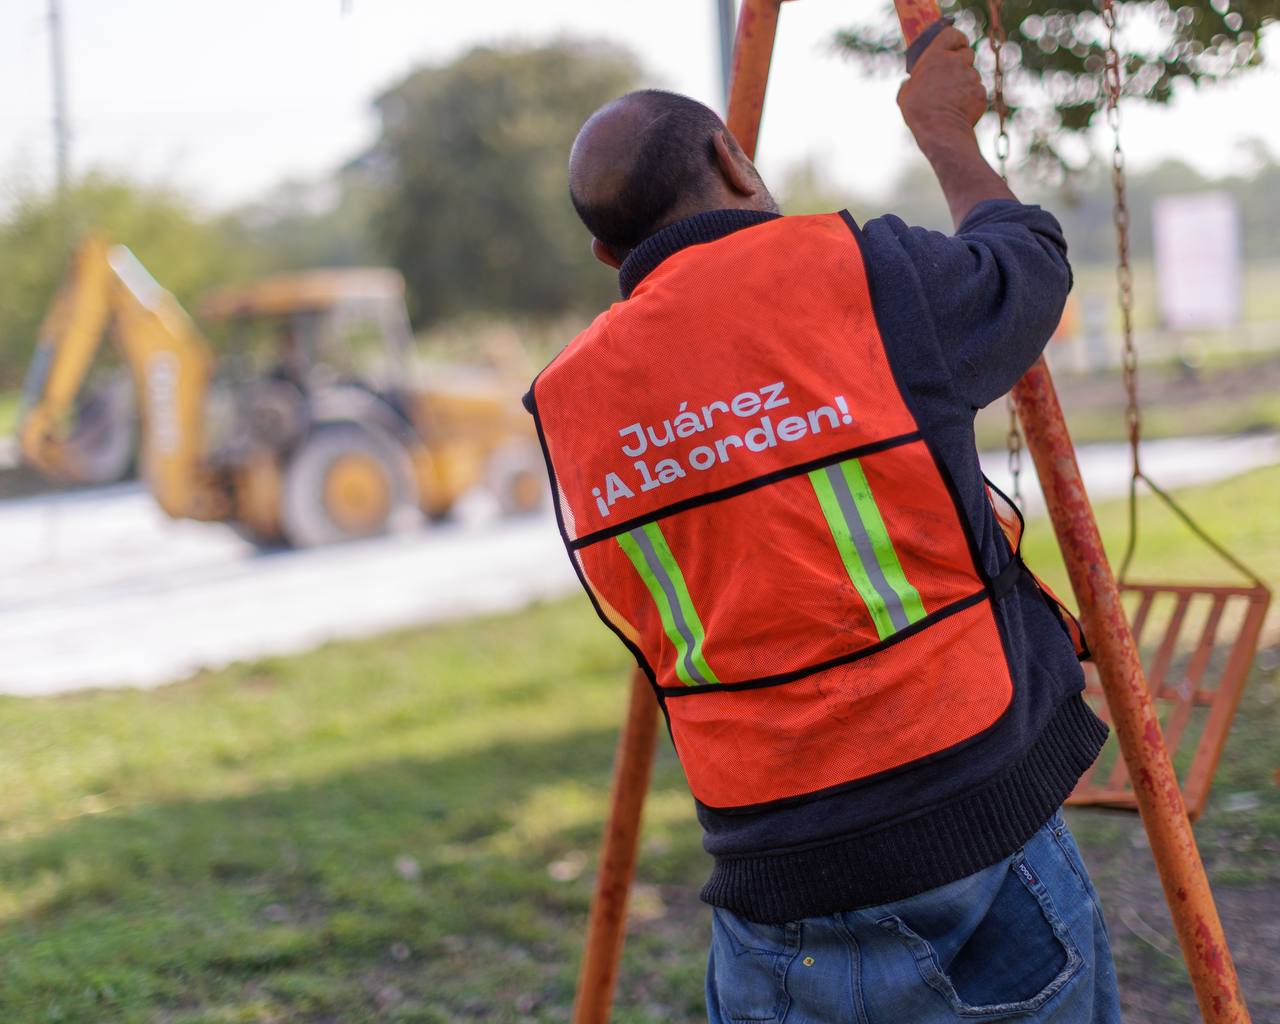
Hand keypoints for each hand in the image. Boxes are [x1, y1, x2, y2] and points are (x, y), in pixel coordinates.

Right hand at [897, 26, 987, 152]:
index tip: (955, 45)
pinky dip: (971, 98)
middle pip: (967, 54)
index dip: (956, 39)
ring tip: (952, 99)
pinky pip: (978, 91)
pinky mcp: (981, 92)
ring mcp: (972, 77)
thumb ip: (911, 81)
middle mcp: (957, 62)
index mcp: (936, 56)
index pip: (953, 34)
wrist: (941, 131)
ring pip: (972, 74)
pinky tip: (959, 109)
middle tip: (951, 76)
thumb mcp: (905, 94)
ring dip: (965, 82)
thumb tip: (909, 83)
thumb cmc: (919, 112)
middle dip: (961, 63)